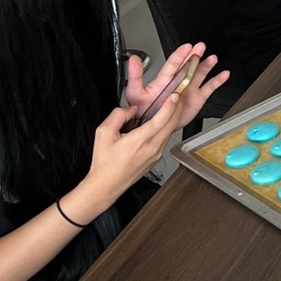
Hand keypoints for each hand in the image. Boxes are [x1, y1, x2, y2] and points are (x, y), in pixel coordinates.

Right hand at [67, 97, 182, 223]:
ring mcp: (156, 154)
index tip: (175, 96)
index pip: (161, 120)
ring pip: (169, 132)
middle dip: (176, 108)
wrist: (106, 185)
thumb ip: (118, 116)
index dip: (170, 106)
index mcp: (140, 140)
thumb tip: (131, 110)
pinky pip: (164, 140)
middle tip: (178, 96)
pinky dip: (166, 128)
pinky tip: (161, 123)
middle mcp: (152, 148)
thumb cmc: (104, 162)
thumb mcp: (103, 133)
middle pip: (171, 125)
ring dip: (172, 118)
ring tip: (171, 106)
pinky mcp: (156, 159)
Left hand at [125, 43, 230, 129]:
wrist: (154, 126)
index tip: (186, 47)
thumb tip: (133, 60)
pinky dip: (217, 81)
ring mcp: (189, 89)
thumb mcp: (135, 93)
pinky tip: (224, 74)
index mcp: (164, 80)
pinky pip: (209, 88)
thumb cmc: (145, 110)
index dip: (179, 55)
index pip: (172, 64)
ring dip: (206, 65)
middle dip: (194, 55)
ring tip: (212, 58)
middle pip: (188, 66)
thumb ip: (135, 77)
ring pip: (200, 74)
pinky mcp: (197, 98)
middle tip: (200, 47)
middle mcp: (179, 81)